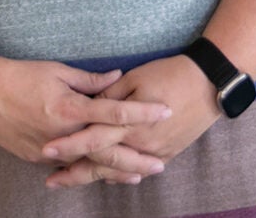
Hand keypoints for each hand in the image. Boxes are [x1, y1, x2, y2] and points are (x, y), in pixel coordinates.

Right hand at [0, 55, 173, 177]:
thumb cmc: (19, 75)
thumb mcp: (56, 70)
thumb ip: (90, 80)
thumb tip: (118, 78)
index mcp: (70, 107)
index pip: (115, 112)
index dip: (142, 112)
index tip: (165, 111)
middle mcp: (63, 133)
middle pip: (107, 152)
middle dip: (136, 160)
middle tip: (160, 164)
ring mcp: (49, 150)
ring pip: (88, 165)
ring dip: (114, 171)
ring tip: (138, 175)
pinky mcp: (36, 157)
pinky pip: (68, 165)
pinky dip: (87, 169)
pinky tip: (103, 173)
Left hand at [41, 55, 221, 187]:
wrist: (209, 83)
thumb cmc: (171, 74)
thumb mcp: (136, 77)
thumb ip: (109, 93)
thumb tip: (88, 103)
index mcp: (129, 122)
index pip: (92, 137)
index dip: (69, 145)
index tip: (46, 150)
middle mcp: (140, 142)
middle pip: (102, 163)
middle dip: (75, 172)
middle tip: (51, 181)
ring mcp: (155, 151)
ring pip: (119, 171)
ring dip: (94, 177)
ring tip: (70, 182)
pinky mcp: (166, 152)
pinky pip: (137, 170)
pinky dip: (119, 175)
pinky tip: (105, 178)